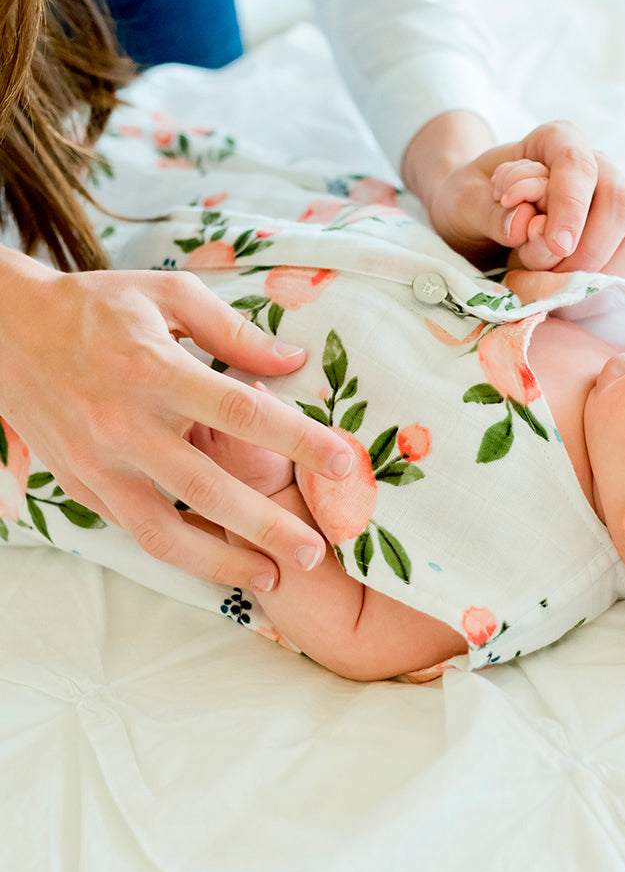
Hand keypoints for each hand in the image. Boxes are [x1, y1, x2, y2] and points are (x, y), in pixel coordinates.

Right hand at [0, 249, 355, 592]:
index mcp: (156, 371)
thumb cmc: (97, 308)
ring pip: (164, 531)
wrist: (4, 332)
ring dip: (222, 561)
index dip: (299, 440)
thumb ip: (233, 330)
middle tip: (317, 551)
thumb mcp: (168, 295)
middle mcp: (125, 425)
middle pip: (209, 488)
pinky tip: (218, 562)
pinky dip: (179, 553)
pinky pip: (134, 531)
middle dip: (268, 526)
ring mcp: (97, 464)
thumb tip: (293, 360)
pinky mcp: (78, 486)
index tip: (344, 463)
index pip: (242, 412)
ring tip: (273, 576)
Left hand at [413, 117, 624, 280]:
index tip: (555, 244)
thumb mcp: (463, 202)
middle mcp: (597, 172)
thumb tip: (523, 225)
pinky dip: (604, 294)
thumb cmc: (473, 203)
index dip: (570, 205)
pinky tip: (567, 300)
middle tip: (535, 268)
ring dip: (595, 274)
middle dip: (584, 249)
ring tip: (544, 282)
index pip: (577, 164)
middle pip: (620, 204)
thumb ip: (488, 212)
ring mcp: (614, 213)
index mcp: (557, 143)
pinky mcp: (620, 251)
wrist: (477, 224)